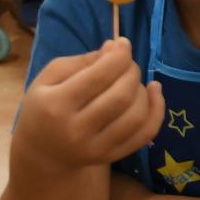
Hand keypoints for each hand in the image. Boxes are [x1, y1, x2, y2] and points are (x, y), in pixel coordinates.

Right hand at [12, 38, 164, 168]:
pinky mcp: (113, 156)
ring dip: (142, 90)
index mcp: (56, 105)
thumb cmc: (45, 106)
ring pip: (136, 116)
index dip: (118, 56)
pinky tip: (154, 91)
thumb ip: (82, 61)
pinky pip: (146, 134)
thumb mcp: (50, 78)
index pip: (99, 77)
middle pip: (121, 97)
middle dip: (131, 72)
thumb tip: (115, 48)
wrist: (43, 151)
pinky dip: (157, 110)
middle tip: (127, 63)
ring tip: (132, 80)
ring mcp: (97, 148)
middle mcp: (77, 130)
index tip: (123, 44)